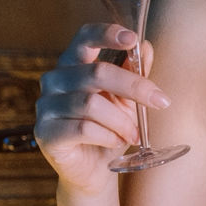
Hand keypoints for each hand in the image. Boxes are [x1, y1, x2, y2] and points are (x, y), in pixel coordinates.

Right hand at [34, 23, 169, 190]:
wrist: (94, 171)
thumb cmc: (109, 130)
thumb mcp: (127, 100)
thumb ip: (134, 72)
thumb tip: (145, 48)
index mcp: (73, 64)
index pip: (84, 38)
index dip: (106, 34)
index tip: (132, 39)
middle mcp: (54, 80)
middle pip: (97, 72)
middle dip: (134, 87)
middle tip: (160, 101)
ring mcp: (46, 106)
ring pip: (91, 104)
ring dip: (121, 121)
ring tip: (134, 134)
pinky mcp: (45, 132)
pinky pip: (83, 128)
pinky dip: (108, 136)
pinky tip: (117, 141)